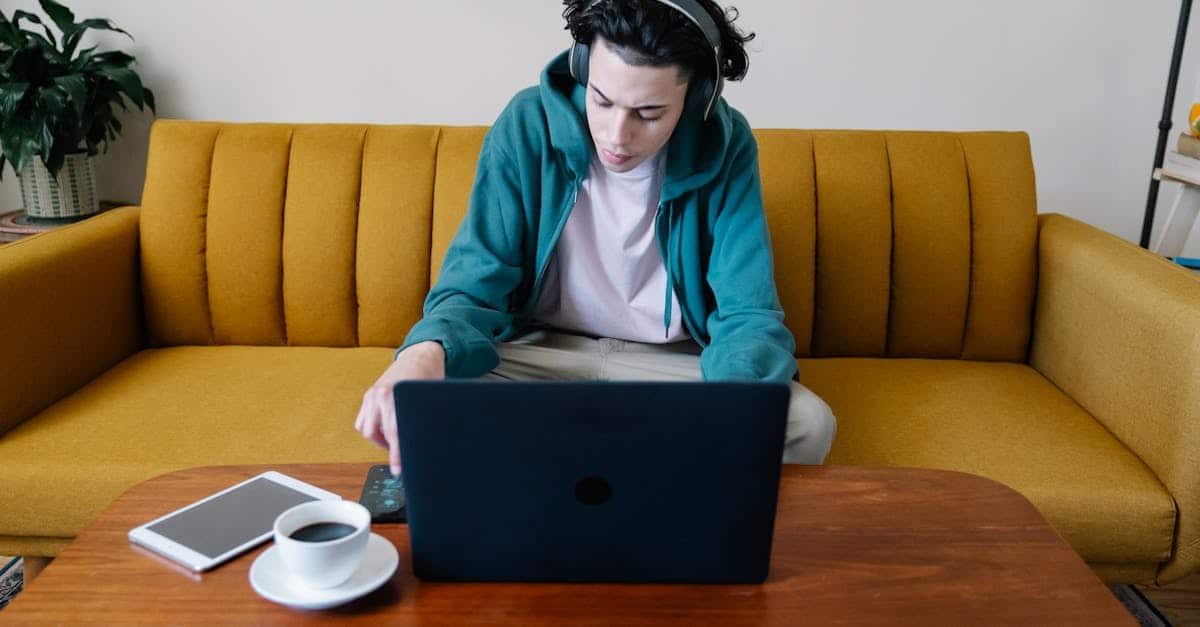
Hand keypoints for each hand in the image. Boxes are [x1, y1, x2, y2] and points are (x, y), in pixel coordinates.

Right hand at [354, 341, 444, 474]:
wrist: (421, 355)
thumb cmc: (430, 378)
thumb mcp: (431, 401)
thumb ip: (425, 422)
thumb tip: (427, 449)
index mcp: (397, 396)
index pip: (394, 433)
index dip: (397, 455)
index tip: (398, 470)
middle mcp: (381, 395)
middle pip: (376, 434)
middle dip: (388, 449)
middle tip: (400, 458)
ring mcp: (372, 394)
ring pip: (366, 429)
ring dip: (378, 440)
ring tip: (394, 441)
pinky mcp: (368, 395)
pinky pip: (362, 421)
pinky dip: (372, 430)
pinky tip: (386, 430)